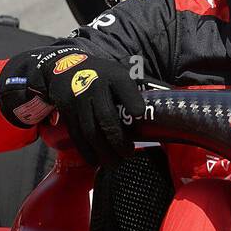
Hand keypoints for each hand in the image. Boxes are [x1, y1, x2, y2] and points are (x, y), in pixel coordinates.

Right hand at [0, 45, 144, 166]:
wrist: (65, 67)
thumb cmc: (102, 74)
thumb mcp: (119, 72)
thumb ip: (138, 86)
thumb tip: (165, 101)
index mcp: (114, 76)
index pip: (124, 86)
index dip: (132, 101)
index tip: (139, 114)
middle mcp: (95, 87)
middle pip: (106, 117)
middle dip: (118, 139)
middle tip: (128, 153)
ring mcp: (78, 100)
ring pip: (90, 131)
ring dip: (103, 151)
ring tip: (115, 163)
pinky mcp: (67, 112)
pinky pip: (77, 135)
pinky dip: (87, 151)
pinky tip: (96, 161)